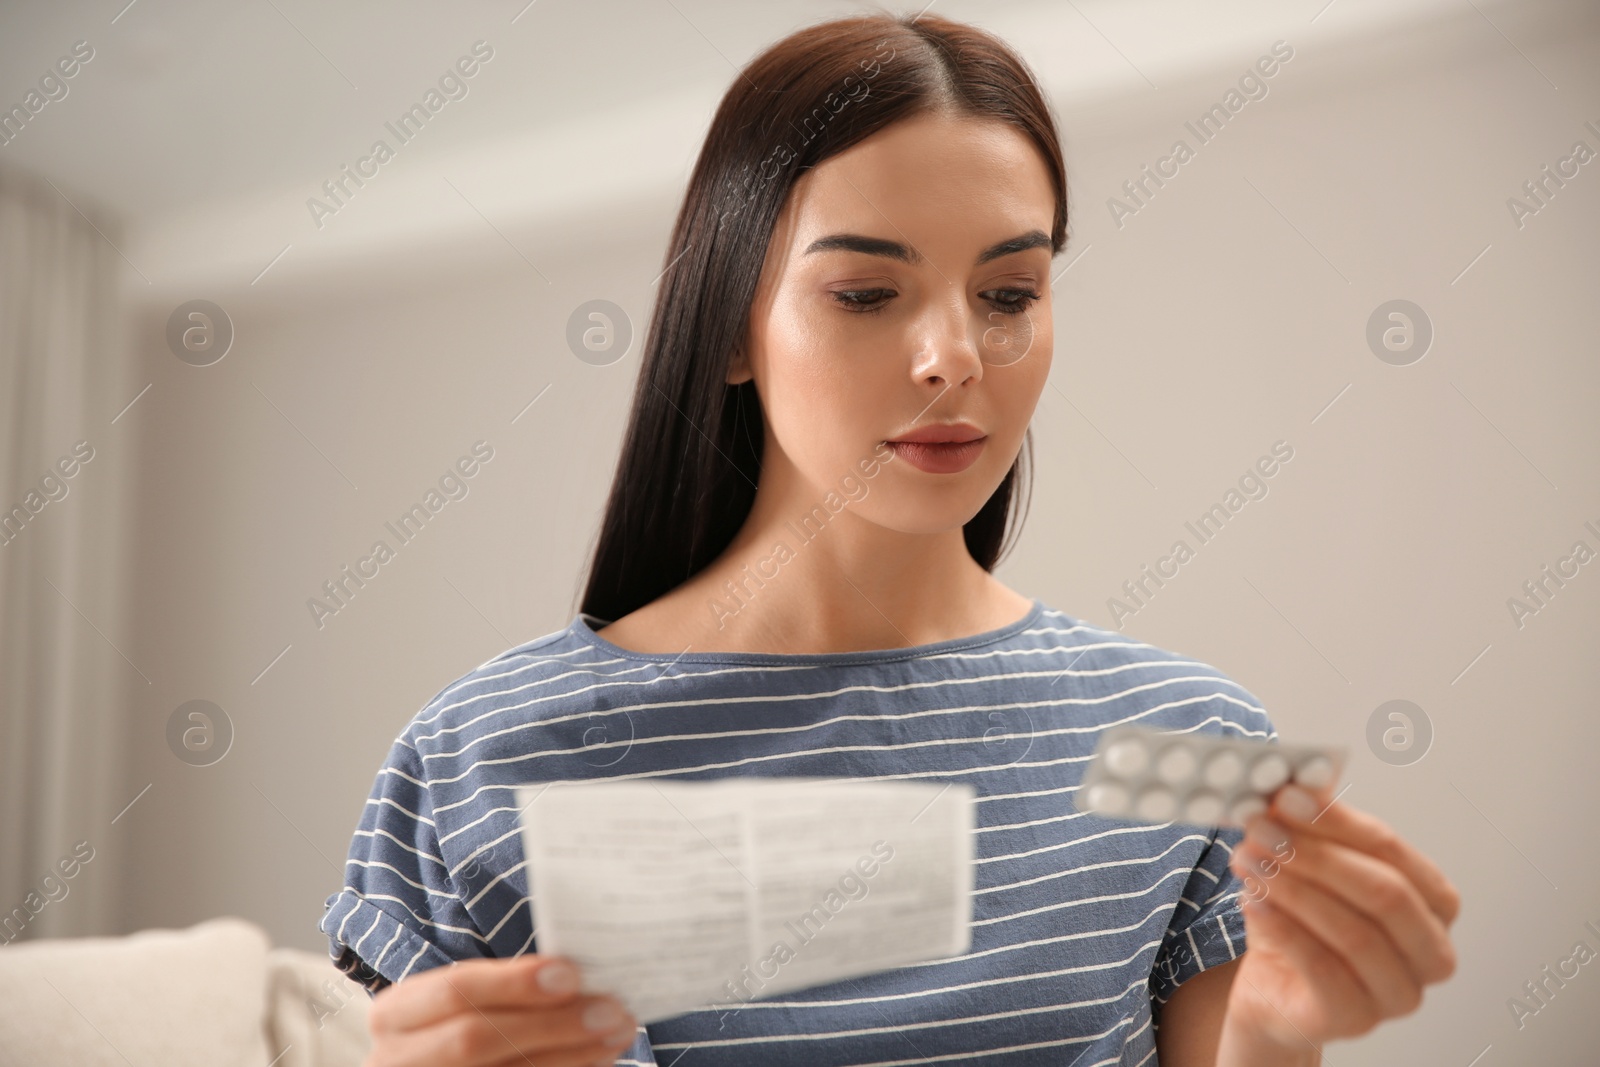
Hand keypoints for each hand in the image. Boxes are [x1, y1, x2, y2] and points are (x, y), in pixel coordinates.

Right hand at [365, 953, 638, 1066]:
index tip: (572, 973)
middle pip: (476, 1039)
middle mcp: (400, 1059)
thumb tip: (579, 970)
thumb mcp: (459, 999)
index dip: (513, 983)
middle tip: (611, 1010)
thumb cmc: (453, 1023)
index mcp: (396, 1014)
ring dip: (572, 1054)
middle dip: (550, 1023)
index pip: (455, 991)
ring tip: (618, 1032)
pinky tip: (598, 1058)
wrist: (433, 1065)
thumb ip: (504, 986)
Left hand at [1221, 783, 1459, 1056]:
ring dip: (1293, 889)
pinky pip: (1324, 971)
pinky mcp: (1358, 1020)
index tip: (1287, 797)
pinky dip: (1283, 929)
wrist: (1274, 989)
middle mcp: (1431, 951)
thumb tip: (1295, 781)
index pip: (1391, 851)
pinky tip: (1251, 901)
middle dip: (1315, 855)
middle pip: (1383, 893)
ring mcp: (1400, 993)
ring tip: (1246, 860)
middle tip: (1261, 828)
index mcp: (1433, 902)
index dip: (1337, 822)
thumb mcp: (1307, 867)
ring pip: (1354, 933)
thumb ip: (1310, 825)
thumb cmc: (1302, 923)